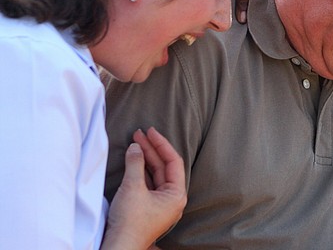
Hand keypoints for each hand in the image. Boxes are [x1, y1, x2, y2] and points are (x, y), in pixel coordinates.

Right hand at [101, 127, 186, 249]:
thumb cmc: (130, 221)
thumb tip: (135, 147)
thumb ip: (135, 164)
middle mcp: (172, 199)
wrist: (120, 245)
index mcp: (177, 195)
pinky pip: (148, 183)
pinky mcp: (149, 207)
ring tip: (134, 143)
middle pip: (164, 167)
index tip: (150, 131)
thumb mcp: (133, 187)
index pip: (173, 162)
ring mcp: (161, 203)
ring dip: (145, 159)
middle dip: (151, 149)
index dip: (161, 144)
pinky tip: (133, 160)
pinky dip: (140, 171)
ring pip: (155, 174)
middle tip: (139, 133)